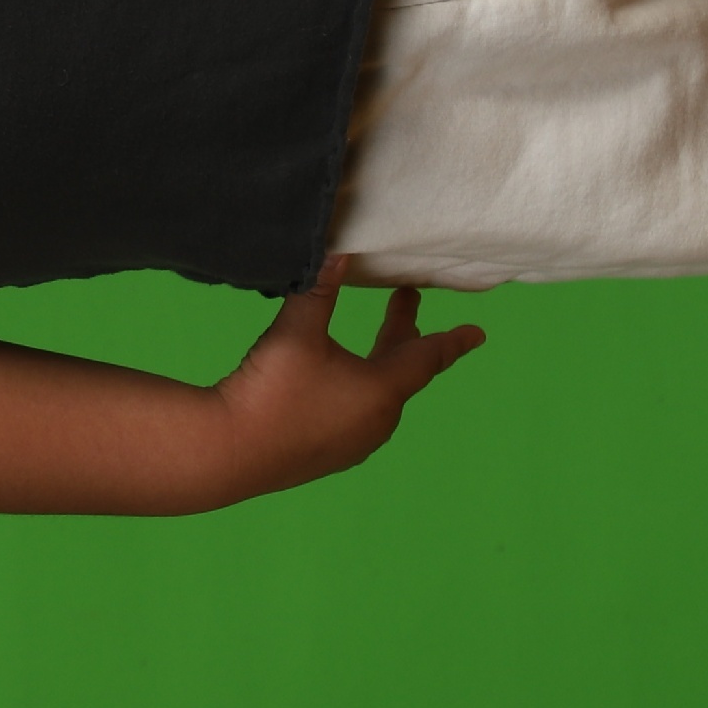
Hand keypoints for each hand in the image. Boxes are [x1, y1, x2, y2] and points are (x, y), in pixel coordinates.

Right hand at [210, 260, 486, 494]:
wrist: (230, 452)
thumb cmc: (272, 391)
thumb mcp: (297, 332)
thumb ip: (319, 289)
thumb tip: (337, 251)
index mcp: (382, 390)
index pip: (428, 357)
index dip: (452, 340)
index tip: (477, 332)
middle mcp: (377, 421)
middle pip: (403, 373)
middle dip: (404, 336)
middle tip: (405, 306)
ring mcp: (354, 444)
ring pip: (381, 398)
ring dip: (381, 366)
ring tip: (373, 347)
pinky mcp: (330, 456)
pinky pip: (360, 418)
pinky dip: (361, 391)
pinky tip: (338, 386)